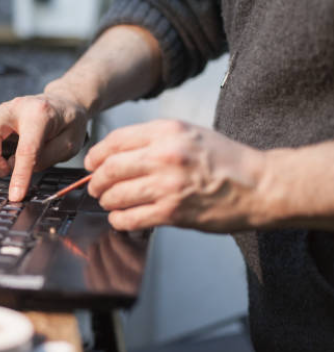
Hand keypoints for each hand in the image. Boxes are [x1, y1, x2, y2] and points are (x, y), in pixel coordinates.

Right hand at [0, 89, 87, 201]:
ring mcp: (1, 110)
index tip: (15, 195)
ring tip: (5, 164)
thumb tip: (20, 169)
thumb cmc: (69, 123)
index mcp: (39, 114)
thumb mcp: (71, 144)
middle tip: (6, 171)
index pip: (25, 149)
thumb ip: (48, 158)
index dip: (19, 175)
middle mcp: (16, 108)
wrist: (63, 102)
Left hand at [84, 120, 266, 231]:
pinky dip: (119, 220)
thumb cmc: (226, 160)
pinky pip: (130, 218)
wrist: (259, 185)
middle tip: (95, 187)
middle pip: (110, 168)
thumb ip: (154, 138)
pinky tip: (121, 218)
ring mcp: (167, 185)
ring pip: (116, 194)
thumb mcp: (190, 133)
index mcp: (167, 131)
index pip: (115, 141)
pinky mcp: (172, 212)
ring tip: (109, 202)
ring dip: (107, 201)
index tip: (91, 164)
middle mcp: (164, 155)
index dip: (96, 155)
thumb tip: (117, 153)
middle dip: (96, 181)